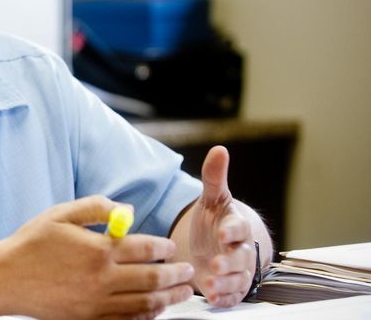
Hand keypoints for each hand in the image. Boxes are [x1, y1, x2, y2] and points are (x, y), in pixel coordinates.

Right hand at [0, 195, 194, 319]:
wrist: (5, 278)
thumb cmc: (31, 244)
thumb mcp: (60, 214)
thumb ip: (95, 207)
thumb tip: (127, 210)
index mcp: (97, 249)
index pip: (145, 248)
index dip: (163, 246)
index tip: (171, 246)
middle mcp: (101, 278)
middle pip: (152, 278)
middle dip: (175, 274)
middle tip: (187, 271)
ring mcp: (96, 303)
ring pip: (144, 303)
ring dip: (168, 298)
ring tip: (180, 292)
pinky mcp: (88, 319)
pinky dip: (145, 316)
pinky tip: (153, 310)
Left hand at [188, 145, 256, 306]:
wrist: (216, 244)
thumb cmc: (214, 220)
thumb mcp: (211, 199)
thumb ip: (213, 177)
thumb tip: (219, 149)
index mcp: (235, 226)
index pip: (238, 228)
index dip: (231, 231)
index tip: (222, 233)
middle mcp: (240, 250)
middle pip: (239, 257)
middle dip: (228, 262)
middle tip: (215, 265)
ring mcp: (236, 270)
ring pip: (236, 279)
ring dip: (225, 283)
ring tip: (210, 285)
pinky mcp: (230, 287)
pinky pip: (232, 296)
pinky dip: (224, 299)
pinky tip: (213, 299)